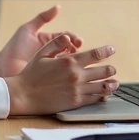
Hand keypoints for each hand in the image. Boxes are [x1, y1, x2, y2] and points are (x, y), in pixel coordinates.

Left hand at [0, 5, 82, 77]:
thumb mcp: (28, 29)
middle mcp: (53, 53)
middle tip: (78, 52)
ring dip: (74, 61)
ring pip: (68, 62)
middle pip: (71, 50)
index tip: (78, 42)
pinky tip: (68, 71)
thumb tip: (58, 7)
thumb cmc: (14, 47)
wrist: (2, 66)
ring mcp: (52, 66)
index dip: (74, 39)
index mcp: (50, 41)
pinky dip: (67, 72)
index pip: (67, 37)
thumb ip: (42, 18)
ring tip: (73, 61)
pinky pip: (62, 75)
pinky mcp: (50, 78)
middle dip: (77, 50)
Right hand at [4, 37, 118, 115]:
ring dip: (111, 84)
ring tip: (115, 83)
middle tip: (113, 69)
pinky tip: (105, 96)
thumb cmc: (31, 74)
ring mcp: (77, 90)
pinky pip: (94, 99)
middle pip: (103, 71)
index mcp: (69, 61)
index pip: (95, 55)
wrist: (23, 95)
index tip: (112, 49)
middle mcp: (76, 75)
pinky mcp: (75, 102)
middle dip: (110, 69)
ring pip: (102, 87)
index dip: (106, 51)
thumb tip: (68, 36)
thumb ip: (56, 43)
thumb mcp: (42, 54)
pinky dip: (102, 97)